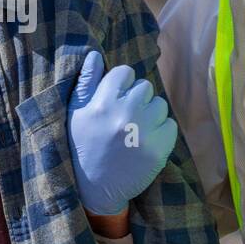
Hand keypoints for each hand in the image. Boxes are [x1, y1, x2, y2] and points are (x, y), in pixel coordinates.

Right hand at [67, 50, 177, 215]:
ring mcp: (144, 132)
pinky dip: (161, 132)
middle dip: (137, 99)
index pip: (125, 73)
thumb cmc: (81, 146)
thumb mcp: (74, 113)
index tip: (115, 99)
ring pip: (160, 105)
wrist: (93, 189)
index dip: (121, 85)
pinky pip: (170, 125)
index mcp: (103, 102)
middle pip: (145, 87)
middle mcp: (125, 114)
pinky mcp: (158, 150)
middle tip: (125, 118)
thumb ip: (86, 82)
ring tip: (135, 130)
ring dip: (151, 114)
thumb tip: (96, 55)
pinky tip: (145, 142)